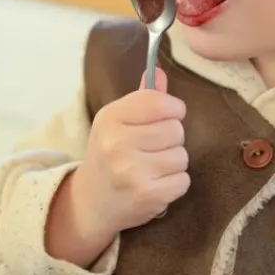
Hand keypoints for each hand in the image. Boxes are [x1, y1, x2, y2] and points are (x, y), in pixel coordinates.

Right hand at [73, 66, 190, 235]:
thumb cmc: (109, 155)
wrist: (91, 202)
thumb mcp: (117, 122)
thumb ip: (142, 98)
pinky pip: (183, 180)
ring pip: (182, 156)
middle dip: (171, 139)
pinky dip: (175, 184)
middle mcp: (117, 143)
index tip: (166, 117)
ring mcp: (131, 171)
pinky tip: (155, 185)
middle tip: (152, 149)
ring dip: (173, 163)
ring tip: (152, 168)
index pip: (159, 101)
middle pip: (175, 129)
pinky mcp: (146, 195)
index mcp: (110, 118)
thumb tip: (161, 72)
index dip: (172, 109)